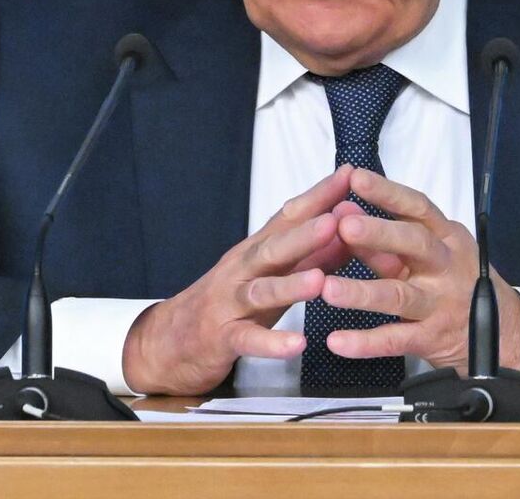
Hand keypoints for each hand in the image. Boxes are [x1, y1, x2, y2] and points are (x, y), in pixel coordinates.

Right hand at [121, 167, 356, 395]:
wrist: (169, 341)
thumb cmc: (231, 303)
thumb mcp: (272, 277)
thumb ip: (312, 256)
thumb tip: (350, 228)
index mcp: (256, 251)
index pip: (288, 217)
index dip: (318, 197)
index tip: (349, 175)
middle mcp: (242, 269)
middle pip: (273, 247)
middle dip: (305, 234)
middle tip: (337, 221)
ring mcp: (229, 303)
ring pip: (260, 290)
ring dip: (290, 285)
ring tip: (320, 281)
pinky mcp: (221, 338)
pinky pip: (247, 339)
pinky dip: (272, 343)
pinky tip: (297, 344)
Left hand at [318, 168, 519, 376]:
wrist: (500, 334)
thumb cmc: (456, 280)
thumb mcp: (432, 252)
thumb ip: (390, 235)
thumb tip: (345, 210)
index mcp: (445, 237)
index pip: (417, 207)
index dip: (388, 193)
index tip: (356, 178)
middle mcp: (445, 266)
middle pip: (414, 245)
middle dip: (379, 234)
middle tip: (344, 226)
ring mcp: (439, 303)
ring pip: (399, 296)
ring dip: (362, 292)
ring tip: (327, 289)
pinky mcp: (431, 338)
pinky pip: (395, 340)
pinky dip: (365, 342)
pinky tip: (337, 340)